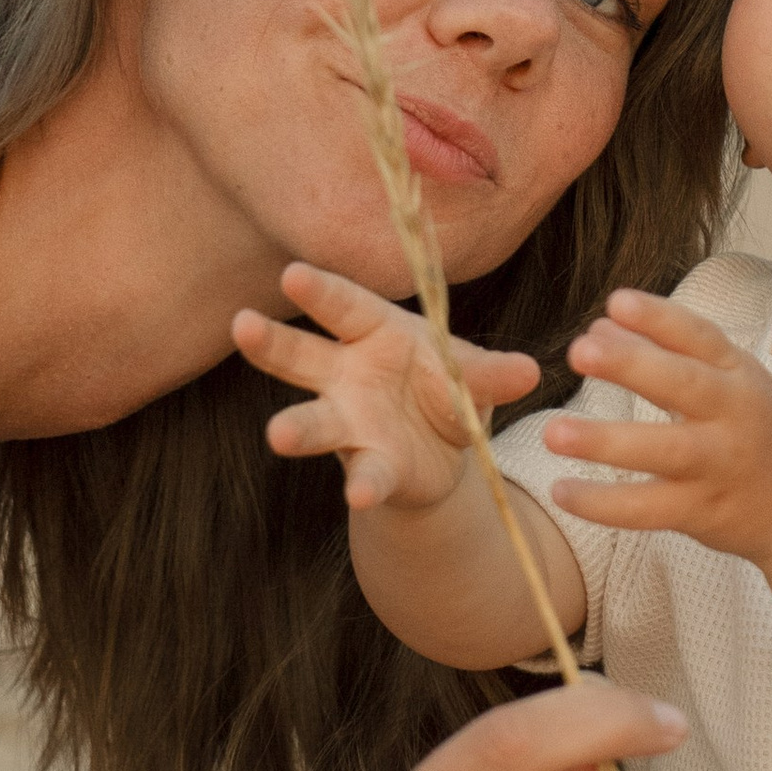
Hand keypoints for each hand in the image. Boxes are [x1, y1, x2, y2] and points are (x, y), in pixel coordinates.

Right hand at [232, 261, 540, 511]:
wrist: (446, 450)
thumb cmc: (449, 386)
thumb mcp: (473, 373)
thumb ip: (492, 373)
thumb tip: (529, 371)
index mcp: (374, 331)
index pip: (342, 305)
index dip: (318, 290)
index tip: (292, 274)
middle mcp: (347, 374)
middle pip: (302, 354)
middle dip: (272, 342)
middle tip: (242, 326)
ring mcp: (350, 422)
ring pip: (315, 420)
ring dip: (296, 428)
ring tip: (277, 435)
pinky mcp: (369, 465)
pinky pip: (364, 473)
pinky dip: (365, 485)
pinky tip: (360, 496)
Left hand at [540, 288, 771, 564]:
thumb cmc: (752, 428)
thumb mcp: (724, 381)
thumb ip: (663, 354)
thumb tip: (597, 327)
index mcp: (739, 373)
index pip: (700, 336)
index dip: (659, 318)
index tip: (615, 301)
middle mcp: (734, 415)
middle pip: (684, 386)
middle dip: (631, 367)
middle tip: (578, 351)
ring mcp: (720, 465)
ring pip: (663, 452)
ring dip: (606, 442)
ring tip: (553, 432)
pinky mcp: (703, 511)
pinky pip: (648, 509)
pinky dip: (603, 503)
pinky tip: (561, 492)